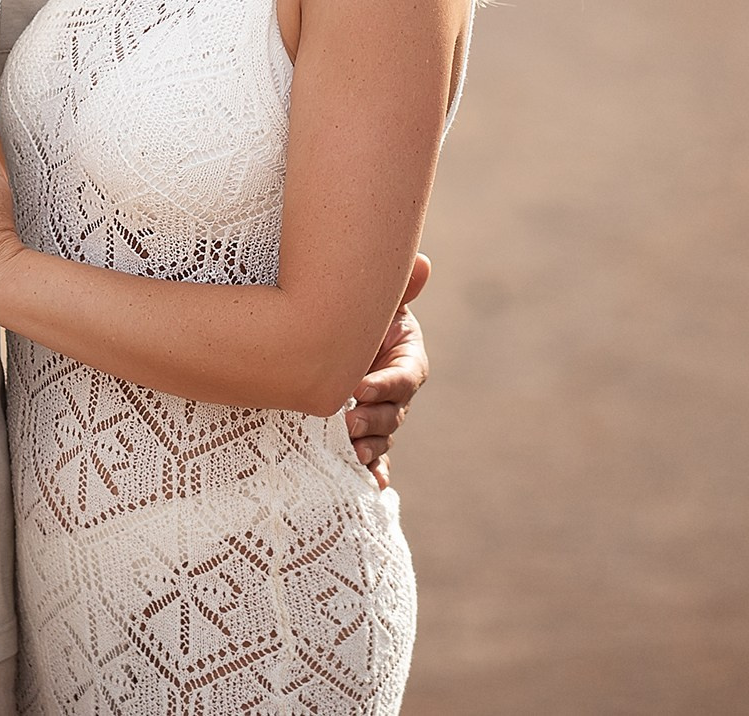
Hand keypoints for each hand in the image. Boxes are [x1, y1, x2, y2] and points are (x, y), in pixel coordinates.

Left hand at [345, 253, 429, 488]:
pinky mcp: (364, 434)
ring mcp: (381, 416)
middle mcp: (397, 392)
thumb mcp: (374, 300)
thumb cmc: (352, 312)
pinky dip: (376, 474)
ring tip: (351, 452)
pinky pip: (375, 461)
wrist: (323, 335)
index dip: (385, 384)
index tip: (360, 387)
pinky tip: (373, 485)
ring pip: (383, 439)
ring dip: (370, 449)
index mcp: (406, 359)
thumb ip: (398, 286)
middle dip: (373, 420)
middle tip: (347, 421)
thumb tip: (424, 263)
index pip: (404, 377)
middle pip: (394, 414)